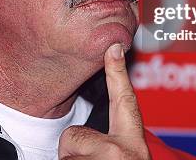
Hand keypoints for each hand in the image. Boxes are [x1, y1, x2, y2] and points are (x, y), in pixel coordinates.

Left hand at [58, 44, 150, 158]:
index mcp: (133, 146)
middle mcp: (119, 151)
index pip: (125, 102)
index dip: (118, 71)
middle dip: (74, 152)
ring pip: (63, 153)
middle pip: (74, 135)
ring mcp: (101, 159)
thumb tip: (94, 144)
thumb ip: (115, 146)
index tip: (114, 46)